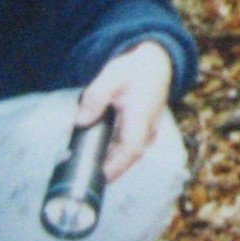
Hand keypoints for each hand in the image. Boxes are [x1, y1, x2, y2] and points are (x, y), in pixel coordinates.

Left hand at [75, 40, 174, 181]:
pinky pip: (132, 147)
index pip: (131, 150)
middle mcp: (148, 128)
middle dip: (110, 169)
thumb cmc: (135, 69)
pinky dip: (117, 153)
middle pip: (130, 157)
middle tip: (87, 175)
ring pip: (131, 153)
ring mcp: (149, 130)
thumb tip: (81, 120)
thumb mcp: (112, 76)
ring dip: (113, 162)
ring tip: (90, 164)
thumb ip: (96, 97)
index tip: (98, 177)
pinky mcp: (146, 130)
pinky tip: (101, 151)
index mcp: (141, 117)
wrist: (158, 62)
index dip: (115, 167)